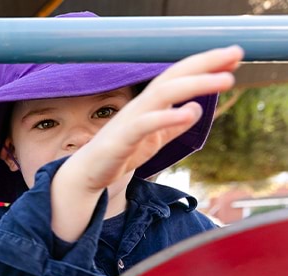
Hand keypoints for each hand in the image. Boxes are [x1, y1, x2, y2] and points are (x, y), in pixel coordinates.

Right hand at [71, 45, 242, 192]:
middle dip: (205, 63)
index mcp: (150, 104)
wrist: (89, 173)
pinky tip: (189, 112)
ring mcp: (130, 120)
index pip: (179, 77)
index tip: (234, 56)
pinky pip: (146, 124)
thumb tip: (196, 108)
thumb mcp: (156, 139)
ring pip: (163, 93)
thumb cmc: (120, 153)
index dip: (206, 65)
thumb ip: (175, 124)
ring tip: (225, 80)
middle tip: (236, 53)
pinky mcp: (122, 139)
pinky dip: (168, 117)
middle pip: (174, 77)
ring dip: (196, 84)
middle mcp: (141, 106)